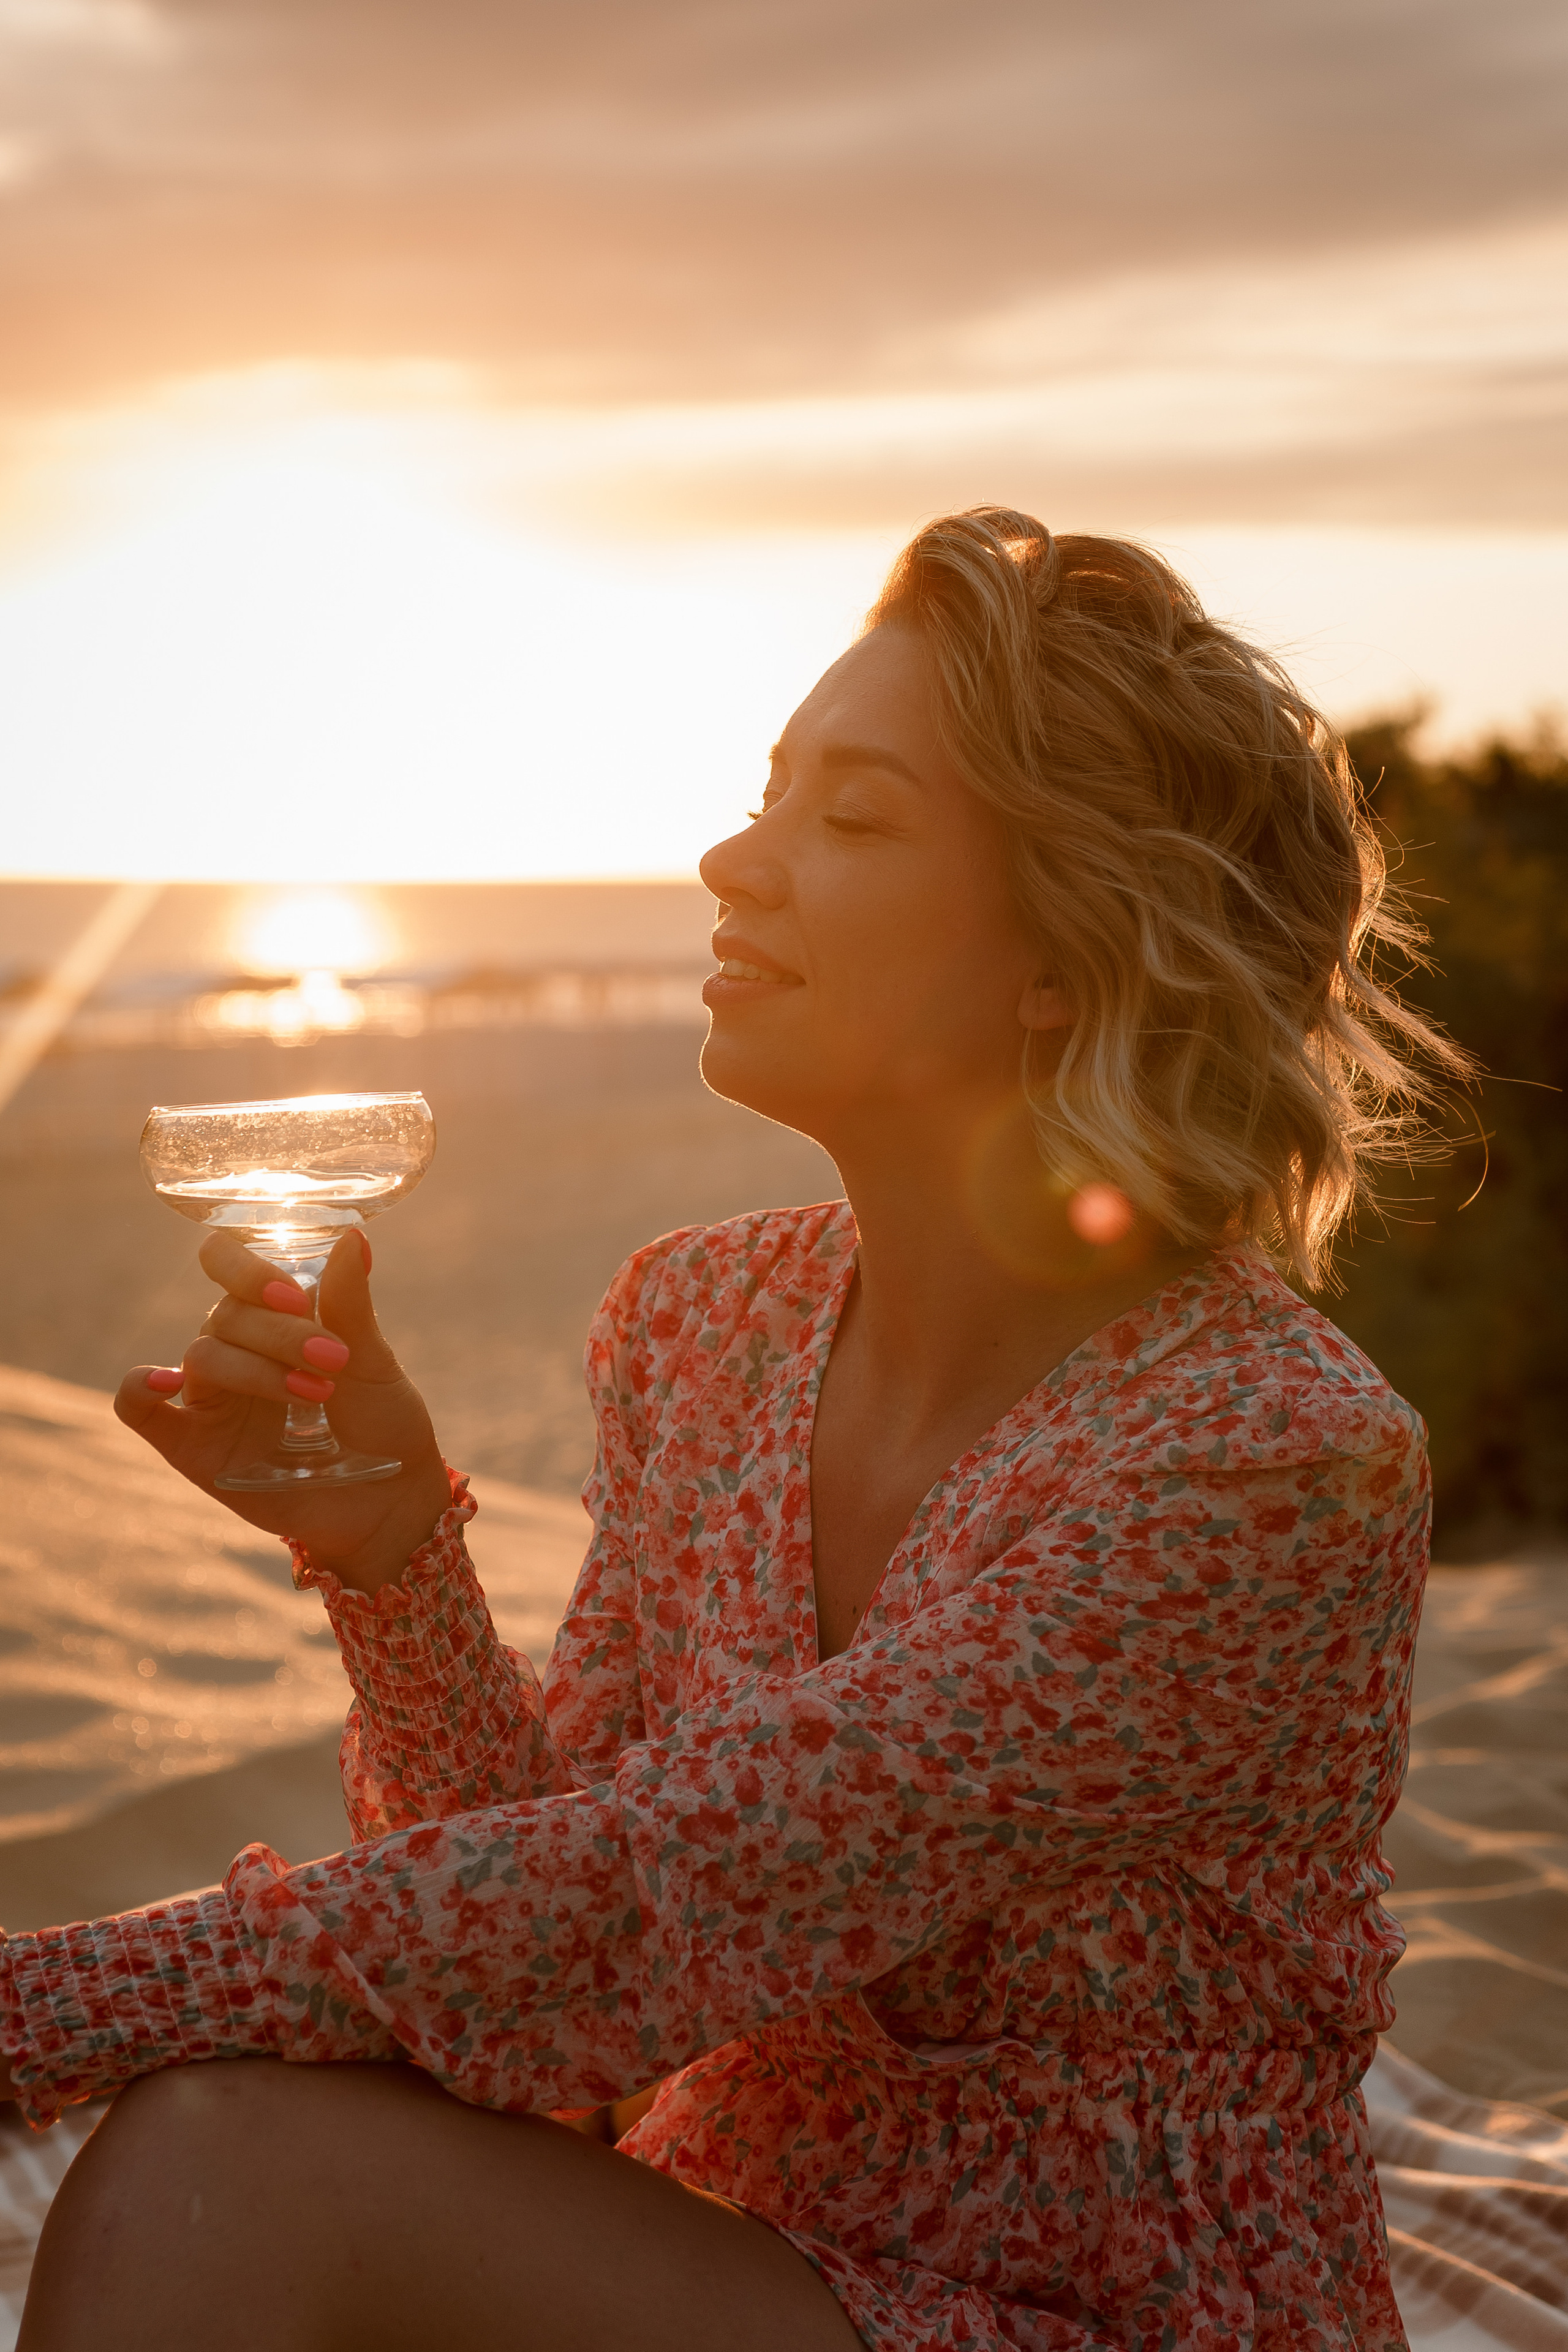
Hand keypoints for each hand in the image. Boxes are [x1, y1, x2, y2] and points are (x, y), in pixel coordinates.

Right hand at [115, 1230, 450, 1593]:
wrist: (389, 1499)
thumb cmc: (383, 1423)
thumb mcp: (374, 1361)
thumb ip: (349, 1304)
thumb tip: (353, 1237)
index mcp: (273, 1316)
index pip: (227, 1264)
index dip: (247, 1269)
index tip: (294, 1295)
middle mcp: (235, 1349)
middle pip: (225, 1315)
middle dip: (280, 1333)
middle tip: (333, 1361)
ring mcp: (210, 1398)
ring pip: (202, 1355)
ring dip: (256, 1369)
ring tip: (314, 1393)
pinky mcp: (193, 1446)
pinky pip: (139, 1410)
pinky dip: (139, 1389)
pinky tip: (164, 1382)